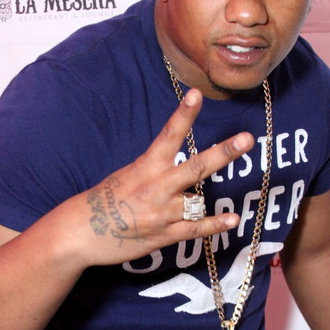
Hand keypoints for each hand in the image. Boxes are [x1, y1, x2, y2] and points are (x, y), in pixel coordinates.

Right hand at [82, 88, 253, 265]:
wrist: (82, 232)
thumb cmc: (104, 200)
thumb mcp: (127, 174)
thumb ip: (154, 168)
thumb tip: (176, 161)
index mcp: (146, 167)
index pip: (168, 135)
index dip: (184, 114)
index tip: (196, 94)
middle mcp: (157, 187)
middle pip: (196, 167)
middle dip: (223, 153)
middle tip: (246, 139)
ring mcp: (163, 212)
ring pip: (199, 202)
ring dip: (215, 201)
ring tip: (245, 199)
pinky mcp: (165, 235)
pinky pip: (196, 229)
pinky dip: (216, 225)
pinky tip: (233, 220)